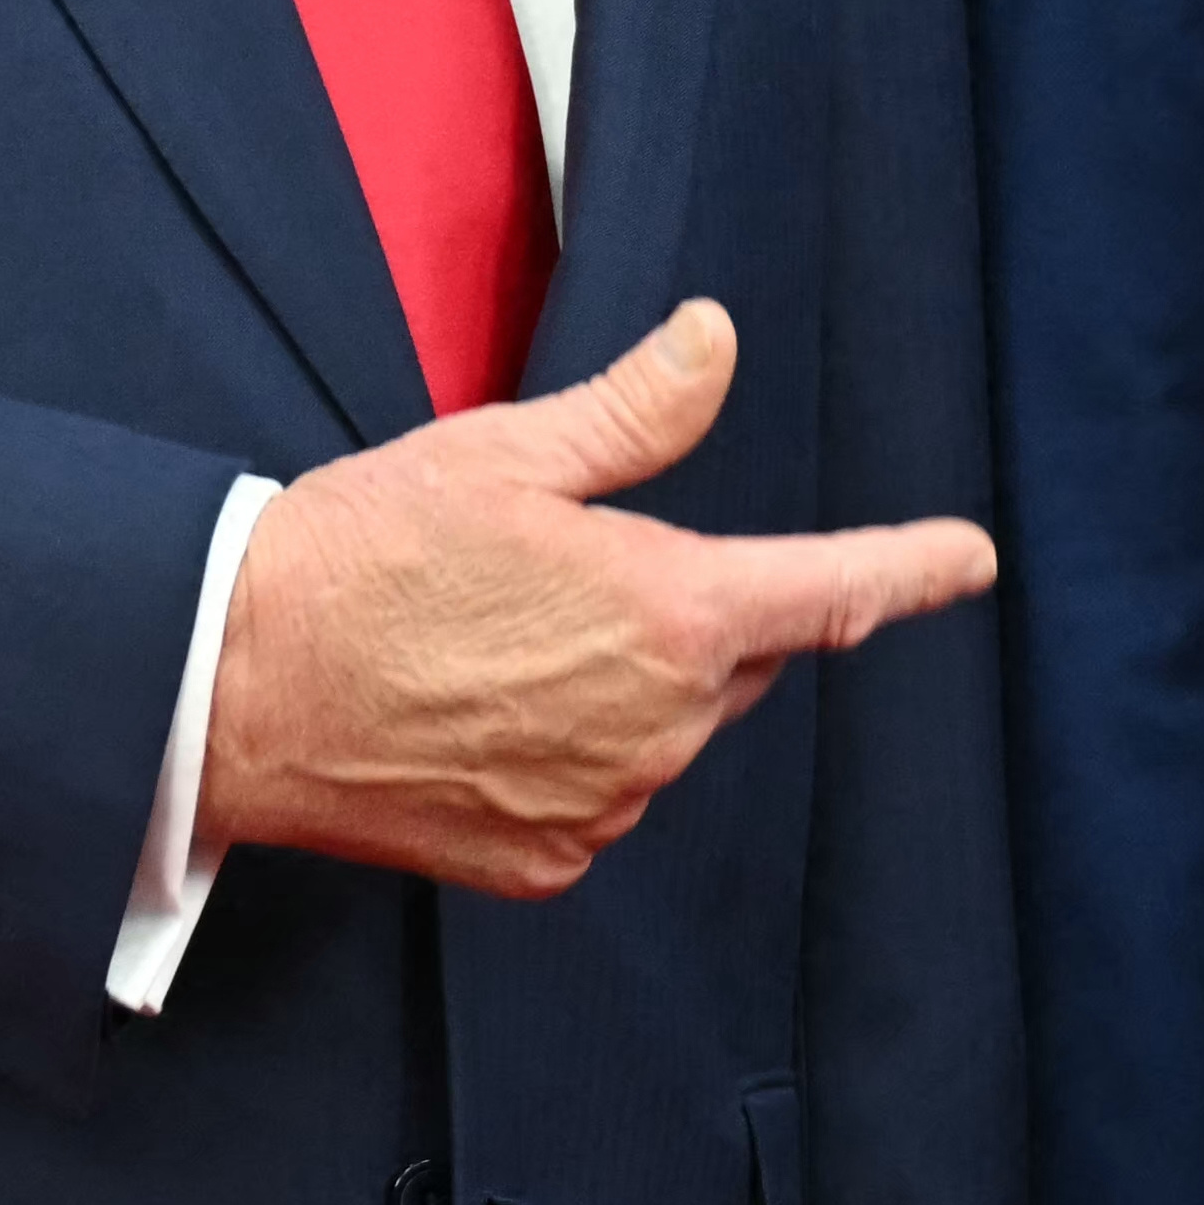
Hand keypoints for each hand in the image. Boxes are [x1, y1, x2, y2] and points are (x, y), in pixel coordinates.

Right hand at [198, 301, 992, 895]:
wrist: (234, 688)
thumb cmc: (361, 558)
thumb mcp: (505, 454)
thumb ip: (637, 413)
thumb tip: (716, 342)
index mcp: (672, 613)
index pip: (834, 590)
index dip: (913, 571)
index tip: (969, 559)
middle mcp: (662, 725)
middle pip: (733, 661)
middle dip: (687, 615)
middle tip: (563, 574)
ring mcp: (608, 804)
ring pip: (664, 731)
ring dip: (620, 688)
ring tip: (492, 645)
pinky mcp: (549, 862)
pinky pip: (599, 798)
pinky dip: (565, 758)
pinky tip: (477, 716)